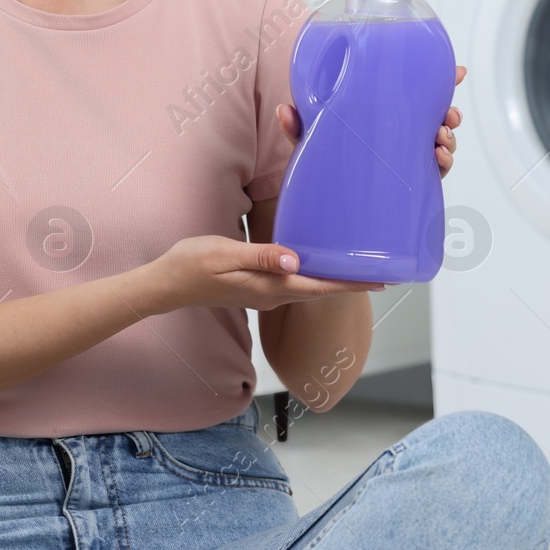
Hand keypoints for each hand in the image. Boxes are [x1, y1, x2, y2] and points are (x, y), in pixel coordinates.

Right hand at [151, 235, 386, 313]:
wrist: (167, 283)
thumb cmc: (193, 264)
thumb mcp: (226, 254)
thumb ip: (261, 257)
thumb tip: (295, 261)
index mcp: (269, 287)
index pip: (319, 288)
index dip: (350, 284)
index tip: (380, 281)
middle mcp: (272, 295)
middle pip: (320, 291)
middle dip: (350, 283)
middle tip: (381, 272)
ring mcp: (264, 294)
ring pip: (308, 289)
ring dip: (333, 280)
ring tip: (357, 268)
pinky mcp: (257, 289)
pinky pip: (294, 284)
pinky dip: (313, 276)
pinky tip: (317, 265)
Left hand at [276, 64, 466, 179]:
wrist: (322, 206)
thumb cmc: (321, 164)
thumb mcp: (310, 141)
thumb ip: (299, 126)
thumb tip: (285, 110)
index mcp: (384, 118)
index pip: (417, 96)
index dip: (443, 82)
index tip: (459, 72)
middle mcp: (399, 137)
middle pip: (436, 119)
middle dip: (450, 114)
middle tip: (448, 115)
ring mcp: (405, 160)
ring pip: (439, 144)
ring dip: (449, 139)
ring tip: (440, 138)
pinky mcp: (406, 185)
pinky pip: (432, 173)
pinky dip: (441, 164)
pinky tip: (438, 159)